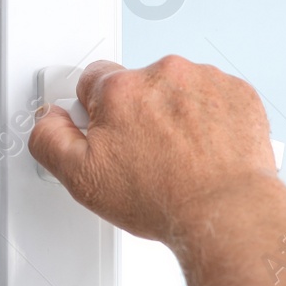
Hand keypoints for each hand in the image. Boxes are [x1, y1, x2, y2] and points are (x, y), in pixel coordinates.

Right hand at [28, 56, 277, 242]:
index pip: (92, 80)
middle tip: (145, 155)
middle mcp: (163, 74)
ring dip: (175, 114)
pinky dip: (209, 117)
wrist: (225, 211)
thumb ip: (50, 139)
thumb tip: (49, 119)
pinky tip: (205, 150)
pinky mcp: (237, 93)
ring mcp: (204, 80)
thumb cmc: (164, 198)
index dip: (97, 113)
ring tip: (180, 156)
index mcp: (120, 89)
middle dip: (137, 114)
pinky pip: (214, 96)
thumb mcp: (81, 179)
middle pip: (137, 85)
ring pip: (177, 90)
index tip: (110, 135)